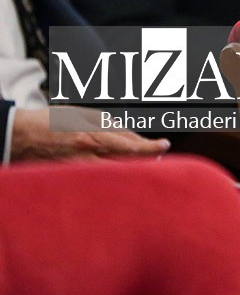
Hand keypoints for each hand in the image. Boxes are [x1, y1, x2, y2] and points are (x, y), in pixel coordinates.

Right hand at [10, 107, 169, 162]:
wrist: (20, 136)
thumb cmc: (53, 121)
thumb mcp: (86, 115)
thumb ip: (111, 127)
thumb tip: (134, 139)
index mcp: (92, 135)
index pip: (130, 145)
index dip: (150, 147)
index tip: (164, 146)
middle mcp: (87, 155)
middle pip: (126, 164)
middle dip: (144, 161)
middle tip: (158, 157)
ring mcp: (78, 169)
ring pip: (114, 174)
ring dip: (130, 169)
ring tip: (143, 164)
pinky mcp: (71, 178)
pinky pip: (97, 179)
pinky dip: (111, 176)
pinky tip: (120, 174)